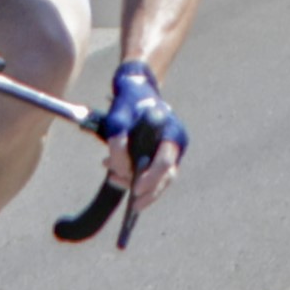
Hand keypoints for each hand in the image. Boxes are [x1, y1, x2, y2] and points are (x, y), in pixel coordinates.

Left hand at [102, 58, 186, 211]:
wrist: (136, 90)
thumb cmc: (129, 103)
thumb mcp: (118, 119)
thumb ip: (117, 142)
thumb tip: (118, 168)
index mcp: (172, 133)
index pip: (165, 163)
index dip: (151, 179)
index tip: (136, 189)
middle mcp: (175, 145)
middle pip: (166, 177)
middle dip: (146, 190)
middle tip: (128, 198)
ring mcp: (170, 152)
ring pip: (159, 180)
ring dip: (137, 184)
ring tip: (113, 177)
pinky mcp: (160, 157)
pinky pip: (151, 174)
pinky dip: (134, 177)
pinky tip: (115, 173)